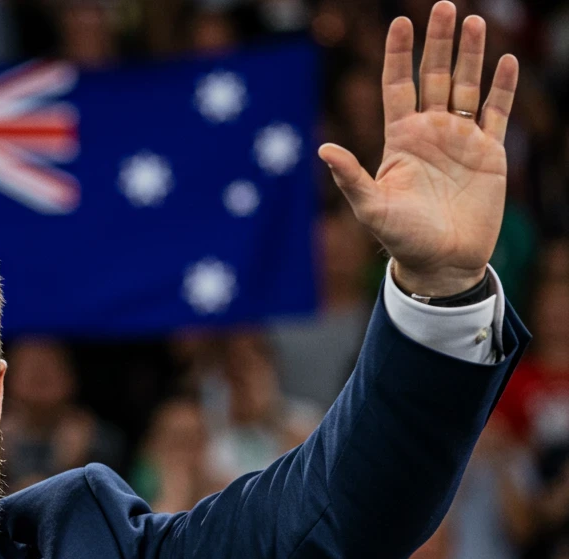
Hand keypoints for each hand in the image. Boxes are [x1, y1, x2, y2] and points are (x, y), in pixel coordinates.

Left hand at [320, 3, 517, 295]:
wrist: (442, 262)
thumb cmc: (401, 238)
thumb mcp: (371, 208)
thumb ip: (350, 176)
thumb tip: (323, 149)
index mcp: (400, 139)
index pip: (398, 85)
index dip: (399, 54)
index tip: (400, 21)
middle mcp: (430, 133)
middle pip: (434, 76)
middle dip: (439, 43)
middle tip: (445, 6)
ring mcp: (461, 140)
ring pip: (467, 87)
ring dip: (471, 55)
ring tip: (474, 21)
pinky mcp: (490, 154)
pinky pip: (497, 113)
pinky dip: (503, 88)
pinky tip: (507, 62)